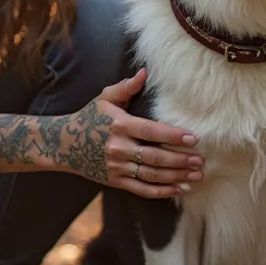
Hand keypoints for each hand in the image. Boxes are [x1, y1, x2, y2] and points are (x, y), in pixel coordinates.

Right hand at [89, 67, 203, 198]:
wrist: (64, 144)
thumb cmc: (89, 118)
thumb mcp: (104, 99)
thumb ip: (126, 87)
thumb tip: (145, 73)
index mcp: (119, 126)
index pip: (150, 131)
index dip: (173, 136)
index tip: (193, 139)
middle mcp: (119, 148)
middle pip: (155, 157)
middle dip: (180, 160)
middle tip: (201, 161)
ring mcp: (117, 167)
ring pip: (152, 176)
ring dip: (177, 177)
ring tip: (196, 175)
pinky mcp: (116, 181)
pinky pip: (142, 189)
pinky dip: (162, 192)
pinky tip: (179, 188)